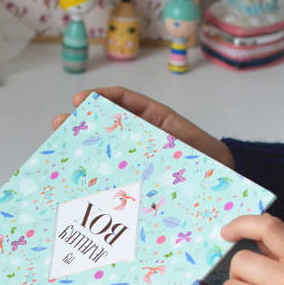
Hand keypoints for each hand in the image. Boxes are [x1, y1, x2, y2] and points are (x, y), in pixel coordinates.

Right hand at [52, 86, 234, 169]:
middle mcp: (143, 137)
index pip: (124, 101)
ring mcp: (138, 158)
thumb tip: (136, 134)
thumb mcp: (186, 143)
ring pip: (106, 149)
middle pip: (107, 124)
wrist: (223, 187)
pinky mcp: (136, 180)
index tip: (81, 100)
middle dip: (81, 122)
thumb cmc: (209, 160)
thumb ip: (163, 136)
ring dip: (82, 148)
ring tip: (60, 147)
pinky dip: (96, 174)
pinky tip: (79, 177)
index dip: (101, 97)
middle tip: (60, 123)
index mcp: (156, 119)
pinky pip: (114, 175)